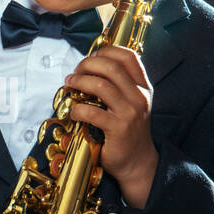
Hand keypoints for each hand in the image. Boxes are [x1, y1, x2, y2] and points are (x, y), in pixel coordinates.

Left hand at [63, 45, 158, 207]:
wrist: (137, 162)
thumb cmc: (129, 131)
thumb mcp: (131, 104)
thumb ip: (119, 86)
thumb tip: (91, 66)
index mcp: (143, 87)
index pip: (129, 56)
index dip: (107, 51)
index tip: (91, 57)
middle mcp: (139, 96)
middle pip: (111, 67)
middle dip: (87, 65)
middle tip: (75, 73)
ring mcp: (130, 112)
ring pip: (101, 85)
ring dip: (79, 82)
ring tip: (70, 85)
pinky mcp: (118, 129)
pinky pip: (92, 112)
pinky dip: (77, 109)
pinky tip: (74, 112)